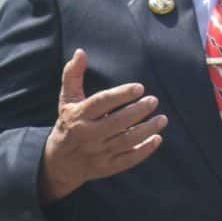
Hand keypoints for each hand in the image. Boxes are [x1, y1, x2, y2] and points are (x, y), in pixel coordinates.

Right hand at [38, 50, 164, 205]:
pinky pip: (128, 160)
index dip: (121, 95)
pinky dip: (144, 150)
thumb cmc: (68, 124)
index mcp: (78, 116)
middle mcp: (88, 135)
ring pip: (126, 141)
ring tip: (162, 119)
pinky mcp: (106, 168)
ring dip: (147, 130)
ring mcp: (98, 153)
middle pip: (117, 122)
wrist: (59, 163)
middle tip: (154, 100)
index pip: (102, 103)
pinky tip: (157, 139)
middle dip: (138, 111)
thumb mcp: (67, 100)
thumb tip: (81, 52)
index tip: (139, 88)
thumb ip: (73, 75)